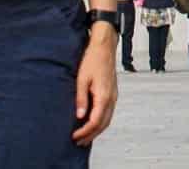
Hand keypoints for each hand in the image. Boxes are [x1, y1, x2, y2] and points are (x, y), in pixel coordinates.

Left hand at [72, 30, 117, 146]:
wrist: (104, 46)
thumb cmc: (93, 59)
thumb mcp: (82, 79)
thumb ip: (81, 99)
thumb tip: (79, 115)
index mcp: (103, 95)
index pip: (95, 121)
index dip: (85, 131)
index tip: (74, 136)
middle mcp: (111, 97)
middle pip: (103, 124)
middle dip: (91, 135)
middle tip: (79, 142)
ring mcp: (114, 95)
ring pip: (108, 119)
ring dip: (97, 130)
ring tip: (85, 136)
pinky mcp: (113, 92)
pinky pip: (109, 112)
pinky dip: (101, 121)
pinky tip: (93, 122)